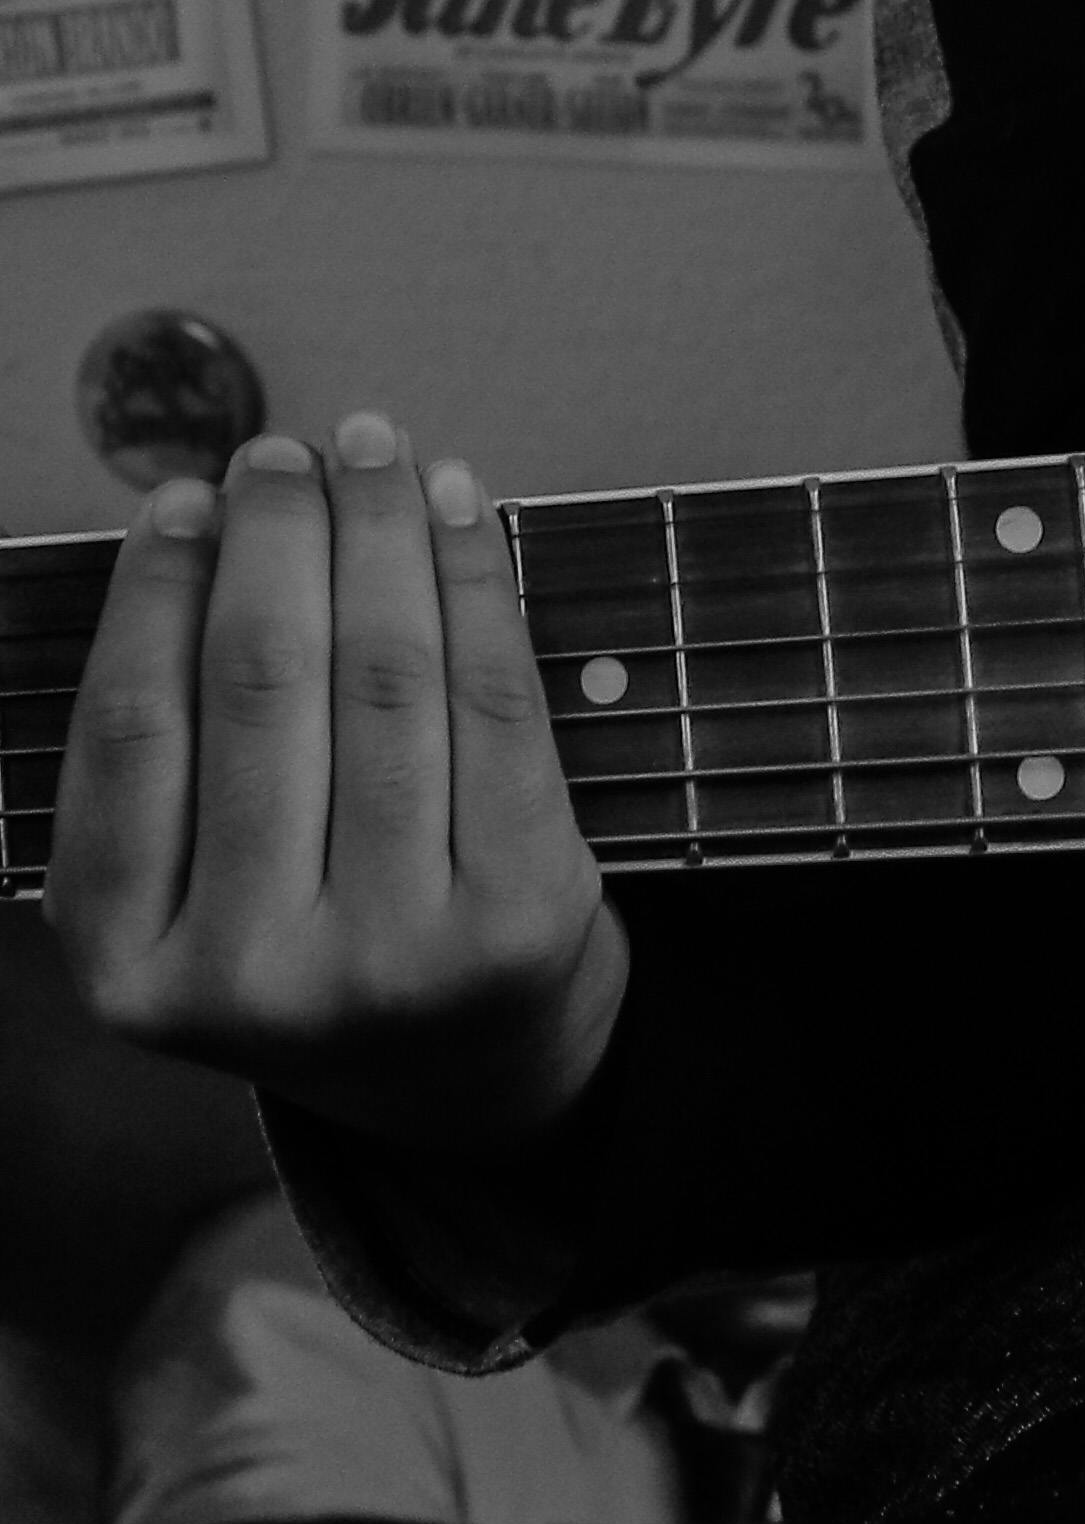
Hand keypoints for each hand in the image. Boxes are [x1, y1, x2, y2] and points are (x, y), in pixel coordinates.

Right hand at [51, 424, 626, 1160]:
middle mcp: (250, 978)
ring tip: (373, 453)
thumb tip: (206, 519)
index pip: (131, 731)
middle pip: (261, 687)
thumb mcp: (194, 889)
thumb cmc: (315, 937)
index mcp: (129, 968)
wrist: (469, 1070)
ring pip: (384, 680)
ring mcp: (390, 958)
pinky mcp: (516, 921)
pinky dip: (474, 583)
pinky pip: (492, 704)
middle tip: (284, 453)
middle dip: (276, 536)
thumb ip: (178, 747)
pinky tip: (454, 508)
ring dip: (379, 533)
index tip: (184, 495)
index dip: (155, 591)